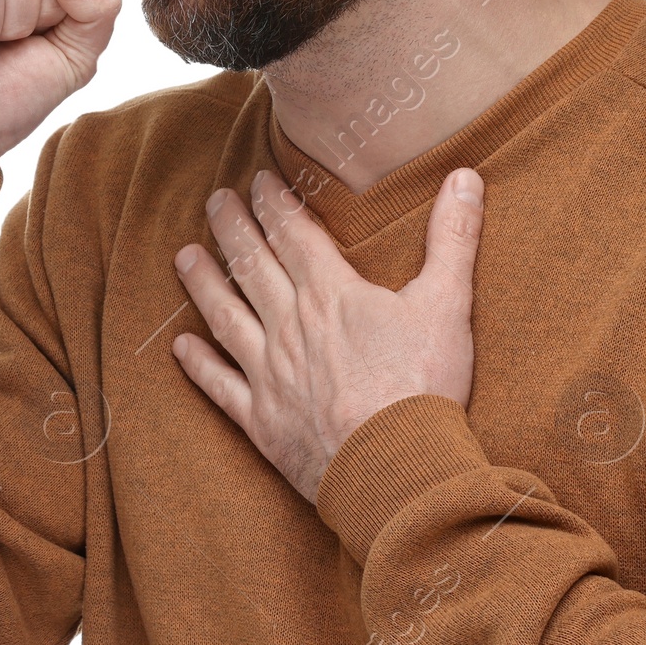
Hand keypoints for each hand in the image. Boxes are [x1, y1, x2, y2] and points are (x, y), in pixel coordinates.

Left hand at [171, 165, 483, 501]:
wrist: (398, 469)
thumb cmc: (424, 385)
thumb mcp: (448, 303)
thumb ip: (453, 237)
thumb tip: (465, 175)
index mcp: (331, 294)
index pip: (294, 234)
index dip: (274, 202)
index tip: (258, 179)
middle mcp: (291, 326)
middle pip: (253, 266)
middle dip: (232, 228)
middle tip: (214, 200)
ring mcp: (270, 374)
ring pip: (226, 316)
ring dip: (203, 283)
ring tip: (184, 256)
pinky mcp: (262, 421)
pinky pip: (220, 386)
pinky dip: (198, 365)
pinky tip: (179, 347)